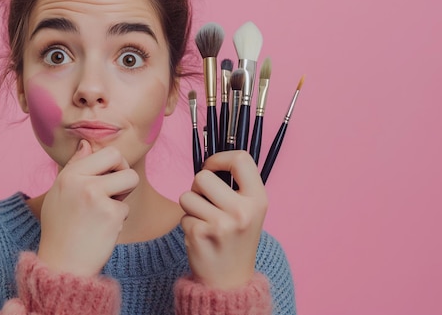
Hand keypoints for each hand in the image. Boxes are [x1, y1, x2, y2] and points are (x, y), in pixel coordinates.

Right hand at [37, 139, 138, 276]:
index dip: (114, 163)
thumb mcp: (59, 192)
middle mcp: (82, 182)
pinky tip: (102, 229)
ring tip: (106, 210)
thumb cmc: (60, 228)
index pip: (107, 151)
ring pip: (130, 180)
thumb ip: (74, 167)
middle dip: (123, 175)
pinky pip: (126, 208)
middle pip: (122, 161)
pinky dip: (118, 219)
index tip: (109, 177)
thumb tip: (86, 144)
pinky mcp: (111, 214)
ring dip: (123, 196)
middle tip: (113, 192)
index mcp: (69, 174)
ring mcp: (97, 197)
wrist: (61, 264)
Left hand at [179, 150, 267, 289]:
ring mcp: (221, 223)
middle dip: (198, 187)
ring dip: (191, 207)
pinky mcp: (201, 235)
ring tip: (205, 221)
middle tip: (207, 203)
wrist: (231, 282)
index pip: (241, 159)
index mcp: (258, 199)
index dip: (220, 158)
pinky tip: (202, 237)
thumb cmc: (237, 239)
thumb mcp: (250, 211)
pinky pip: (183, 216)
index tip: (212, 168)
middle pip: (203, 176)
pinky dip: (188, 224)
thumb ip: (237, 185)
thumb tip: (211, 159)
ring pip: (187, 195)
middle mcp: (243, 210)